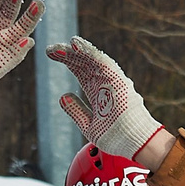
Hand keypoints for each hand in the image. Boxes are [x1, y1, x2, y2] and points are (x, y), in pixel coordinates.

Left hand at [48, 36, 169, 163]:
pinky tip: (78, 45)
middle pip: (85, 63)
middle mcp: (104, 84)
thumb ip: (76, 110)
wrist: (133, 143)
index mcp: (97, 92)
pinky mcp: (118, 82)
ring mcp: (112, 82)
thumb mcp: (88, 124)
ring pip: (93, 60)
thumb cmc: (115, 136)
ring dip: (78, 50)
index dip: (68, 61)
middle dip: (69, 54)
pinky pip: (103, 64)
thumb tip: (62, 95)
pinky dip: (91, 54)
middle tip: (51, 48)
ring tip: (64, 42)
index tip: (52, 53)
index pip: (81, 71)